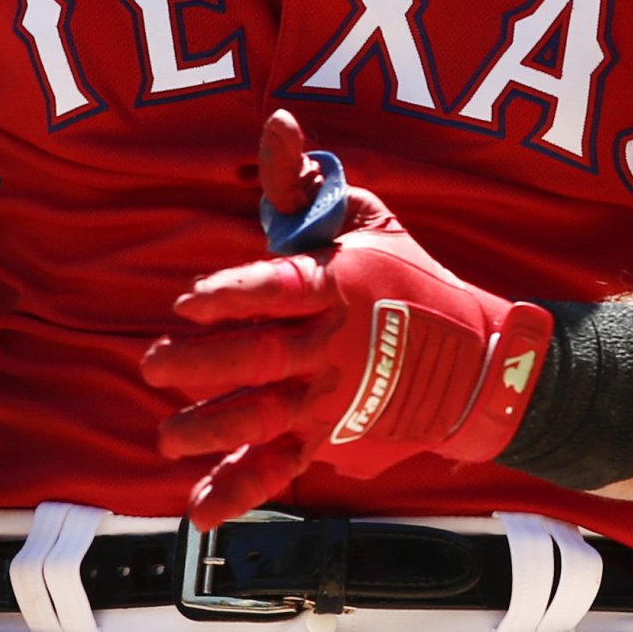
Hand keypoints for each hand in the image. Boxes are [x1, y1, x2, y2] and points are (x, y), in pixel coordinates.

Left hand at [140, 111, 554, 526]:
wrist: (478, 361)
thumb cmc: (411, 279)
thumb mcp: (367, 218)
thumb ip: (306, 181)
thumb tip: (275, 123)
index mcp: (339, 287)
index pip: (279, 289)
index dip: (233, 294)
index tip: (190, 300)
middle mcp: (334, 347)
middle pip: (259, 359)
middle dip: (201, 365)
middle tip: (154, 363)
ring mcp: (334, 399)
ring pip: (263, 419)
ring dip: (210, 429)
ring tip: (168, 434)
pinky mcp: (334, 439)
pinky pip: (281, 469)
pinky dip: (240, 491)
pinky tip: (201, 508)